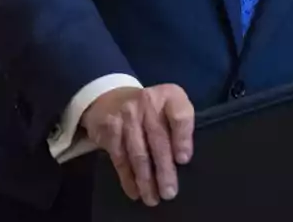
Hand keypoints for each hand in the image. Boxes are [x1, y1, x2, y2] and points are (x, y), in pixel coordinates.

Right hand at [80, 84, 193, 205]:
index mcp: (169, 95)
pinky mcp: (109, 128)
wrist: (111, 98)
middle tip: (169, 192)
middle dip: (164, 169)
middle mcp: (147, 101)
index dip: (182, 138)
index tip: (183, 160)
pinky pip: (120, 158)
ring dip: (146, 179)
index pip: (180, 115)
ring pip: (138, 152)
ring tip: (153, 197)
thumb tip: (182, 161)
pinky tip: (135, 191)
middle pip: (158, 139)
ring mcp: (126, 114)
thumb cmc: (150, 109)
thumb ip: (179, 126)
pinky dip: (128, 178)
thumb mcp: (169, 106)